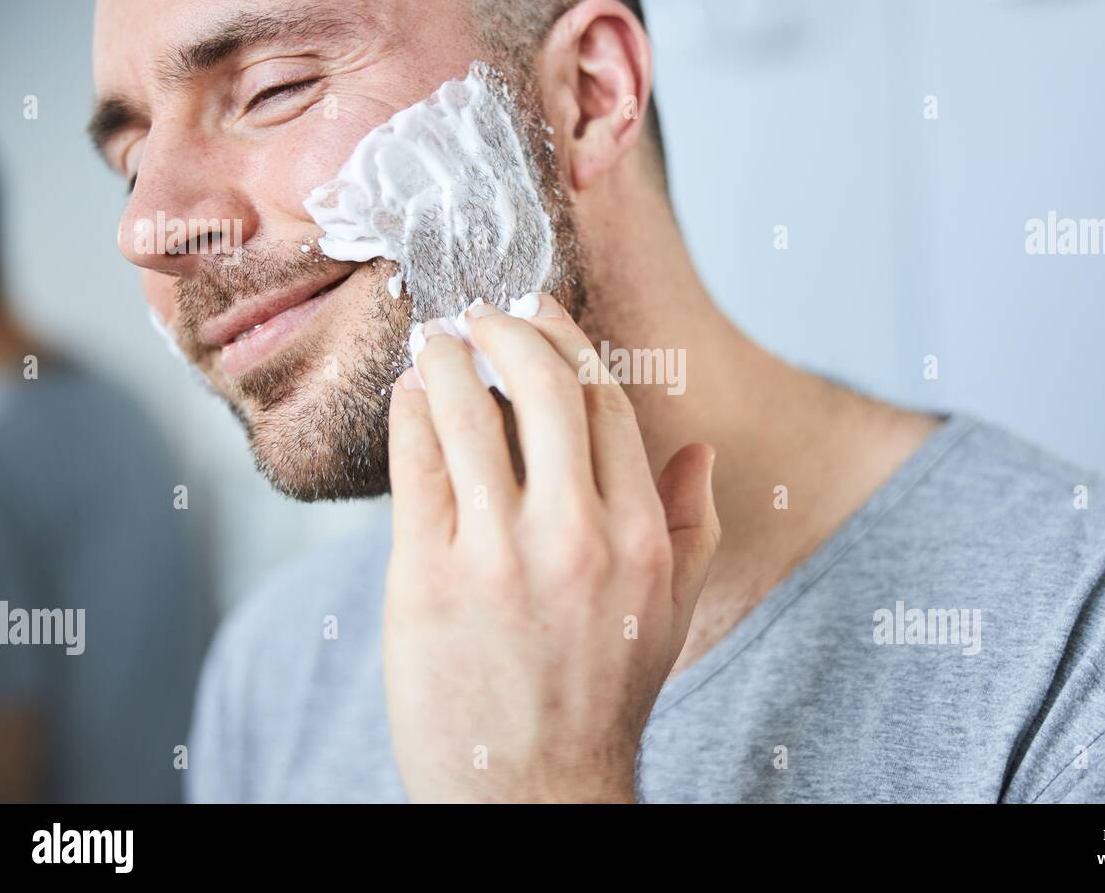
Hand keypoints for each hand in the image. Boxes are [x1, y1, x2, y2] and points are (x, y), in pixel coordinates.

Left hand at [382, 293, 720, 801]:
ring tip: (434, 342)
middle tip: (482, 312)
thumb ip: (692, 524)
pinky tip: (408, 395)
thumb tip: (697, 449)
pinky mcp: (426, 576)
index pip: (605, 399)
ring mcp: (498, 554)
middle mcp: (576, 534)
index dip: (566, 339)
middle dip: (506, 326)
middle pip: (541, 383)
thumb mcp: (670, 612)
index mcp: (640, 535)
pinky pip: (414, 461)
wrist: (529, 792)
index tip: (540, 313)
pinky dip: (408, 409)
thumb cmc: (599, 695)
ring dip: (444, 356)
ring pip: (466, 409)